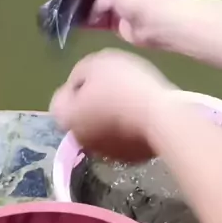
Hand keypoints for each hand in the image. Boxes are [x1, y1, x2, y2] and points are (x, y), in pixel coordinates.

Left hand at [50, 49, 172, 161]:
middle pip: (81, 116)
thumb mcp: (96, 63)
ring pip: (103, 130)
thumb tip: (79, 84)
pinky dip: (129, 130)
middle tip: (114, 87)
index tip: (95, 77)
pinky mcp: (130, 158)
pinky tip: (144, 115)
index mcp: (66, 116)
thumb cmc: (124, 86)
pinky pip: (124, 139)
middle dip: (93, 103)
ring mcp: (106, 152)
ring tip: (132, 101)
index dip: (75, 85)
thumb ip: (80, 73)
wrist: (161, 118)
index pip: (60, 99)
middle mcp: (80, 140)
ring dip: (111, 118)